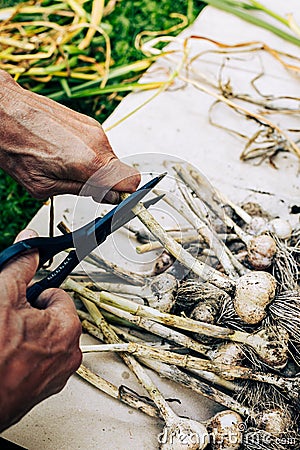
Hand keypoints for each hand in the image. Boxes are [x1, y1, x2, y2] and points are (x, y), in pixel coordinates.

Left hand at [0, 70, 139, 202]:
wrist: (3, 112)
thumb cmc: (16, 147)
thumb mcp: (45, 186)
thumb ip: (82, 192)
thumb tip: (108, 197)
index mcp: (91, 163)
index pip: (131, 182)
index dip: (124, 194)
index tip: (112, 198)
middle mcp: (98, 142)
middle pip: (121, 171)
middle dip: (106, 183)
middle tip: (81, 185)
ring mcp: (94, 129)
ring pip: (109, 158)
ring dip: (95, 168)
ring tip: (66, 166)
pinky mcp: (88, 122)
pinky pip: (99, 145)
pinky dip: (88, 154)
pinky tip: (65, 153)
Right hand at [0, 229, 81, 431]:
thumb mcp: (4, 296)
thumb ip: (21, 266)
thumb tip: (30, 244)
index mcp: (68, 327)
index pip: (57, 294)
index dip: (34, 294)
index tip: (21, 299)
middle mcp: (70, 352)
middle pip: (52, 317)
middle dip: (31, 315)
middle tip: (9, 321)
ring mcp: (57, 374)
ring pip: (44, 339)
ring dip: (28, 335)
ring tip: (7, 340)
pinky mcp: (43, 389)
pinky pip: (39, 360)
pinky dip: (26, 355)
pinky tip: (8, 356)